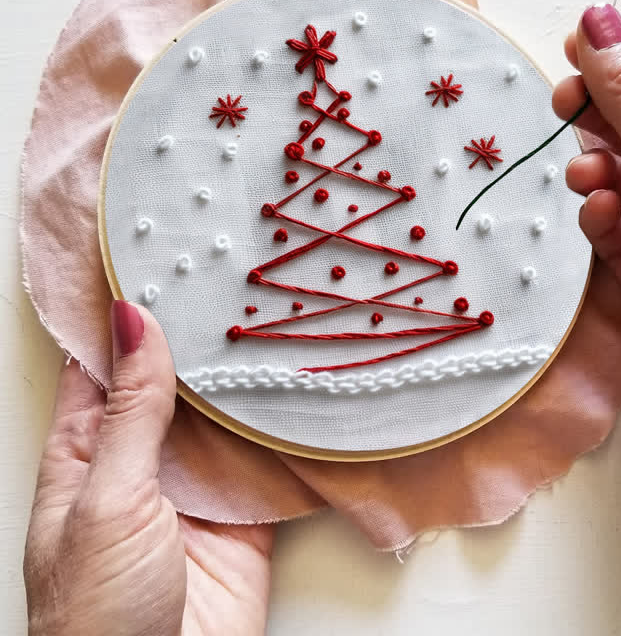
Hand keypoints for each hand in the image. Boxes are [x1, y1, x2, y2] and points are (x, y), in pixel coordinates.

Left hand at [24, 301, 273, 635]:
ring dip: (238, 375)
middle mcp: (143, 459)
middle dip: (192, 336)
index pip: (100, 364)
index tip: (149, 258)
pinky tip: (296, 384)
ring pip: (220, 412)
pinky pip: (264, 455)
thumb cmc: (98, 612)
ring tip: (265, 315)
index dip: (120, 313)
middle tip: (223, 277)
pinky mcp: (243, 511)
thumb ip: (129, 412)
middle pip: (169, 382)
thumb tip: (130, 325)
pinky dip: (281, 424)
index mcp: (86, 452)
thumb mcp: (105, 499)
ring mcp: (196, 484)